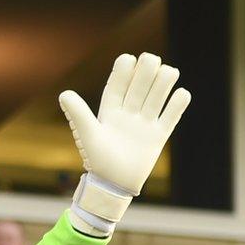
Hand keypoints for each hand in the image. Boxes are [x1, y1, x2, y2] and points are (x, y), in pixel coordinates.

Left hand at [57, 52, 190, 199]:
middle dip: (148, 67)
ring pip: (159, 91)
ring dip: (165, 79)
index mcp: (110, 108)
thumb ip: (79, 114)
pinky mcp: (159, 134)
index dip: (125, 68)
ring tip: (169, 74)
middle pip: (142, 81)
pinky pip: (173, 113)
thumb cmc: (98, 160)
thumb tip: (64, 94)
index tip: (128, 59)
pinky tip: (181, 95)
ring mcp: (145, 121)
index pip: (119, 81)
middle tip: (152, 62)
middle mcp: (129, 110)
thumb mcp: (88, 135)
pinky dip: (179, 101)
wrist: (114, 185)